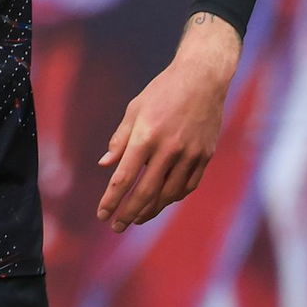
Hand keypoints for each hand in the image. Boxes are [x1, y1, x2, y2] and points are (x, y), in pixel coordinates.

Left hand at [96, 12, 240, 231]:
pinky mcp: (204, 156)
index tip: (102, 214)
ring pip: (168, 194)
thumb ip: (120, 140)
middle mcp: (168, 149)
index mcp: (145, 137)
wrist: (202, 79)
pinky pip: (188, 185)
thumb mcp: (134, 110)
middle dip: (128, 213)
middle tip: (116, 227)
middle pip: (145, 192)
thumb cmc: (161, 92)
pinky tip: (161, 201)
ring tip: (137, 218)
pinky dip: (173, 197)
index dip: (112, 199)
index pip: (124, 177)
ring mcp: (190, 154)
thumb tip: (105, 165)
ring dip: (151, 210)